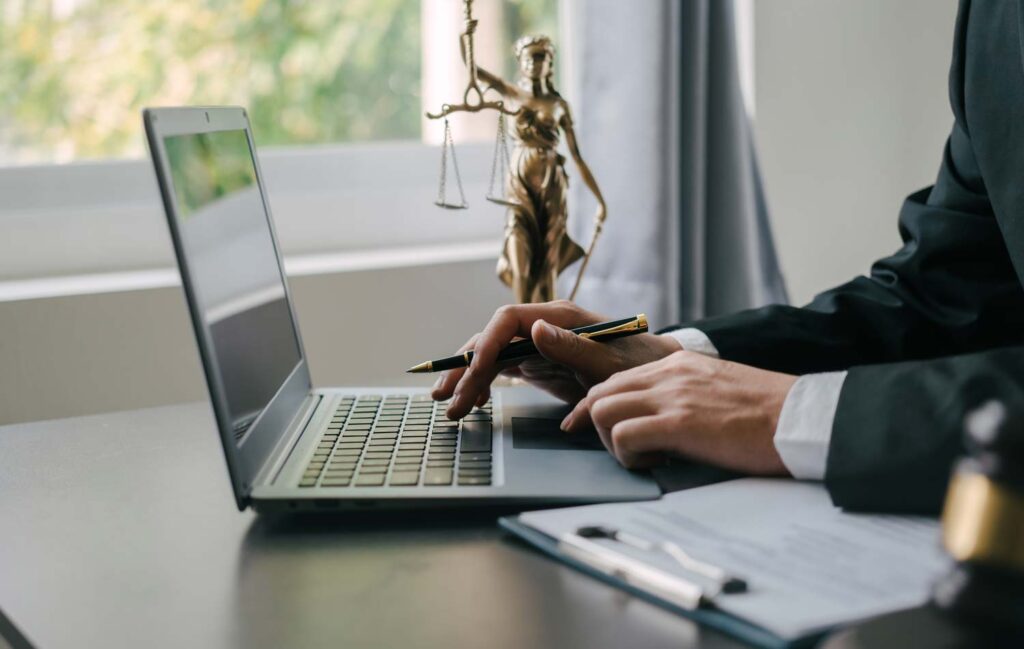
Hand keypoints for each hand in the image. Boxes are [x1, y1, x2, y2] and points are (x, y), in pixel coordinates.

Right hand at [432, 300, 681, 418]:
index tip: (473, 371)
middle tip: (445, 398)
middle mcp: (542, 326)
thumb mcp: (610, 362)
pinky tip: (472, 403)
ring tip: (450, 407)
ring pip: (491, 356)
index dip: (485, 343)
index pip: (508, 320)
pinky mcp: (537, 363)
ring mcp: (537, 344)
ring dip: (468, 380)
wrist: (657, 374)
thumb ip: (572, 347)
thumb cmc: (639, 365)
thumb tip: (533, 330)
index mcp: (559, 317)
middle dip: (465, 367)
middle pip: (491, 339)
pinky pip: (501, 370)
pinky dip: (484, 385)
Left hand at [562, 351, 797, 474]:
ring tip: (645, 457)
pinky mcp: (678, 423)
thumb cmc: (768, 413)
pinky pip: (623, 436)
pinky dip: (629, 456)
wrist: (801, 417)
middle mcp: (668, 373)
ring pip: (603, 411)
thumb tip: (660, 420)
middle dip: (600, 426)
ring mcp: (671, 395)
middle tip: (626, 451)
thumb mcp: (717, 388)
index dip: (597, 407)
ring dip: (613, 442)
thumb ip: (684, 394)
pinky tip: (657, 464)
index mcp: (678, 364)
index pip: (615, 380)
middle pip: (600, 393)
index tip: (589, 427)